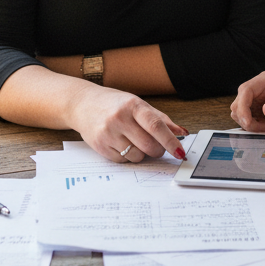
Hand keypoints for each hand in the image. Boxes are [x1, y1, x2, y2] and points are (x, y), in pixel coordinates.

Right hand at [68, 85, 186, 161]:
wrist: (82, 104)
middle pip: (149, 145)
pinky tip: (120, 143)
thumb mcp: (138, 105)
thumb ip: (161, 119)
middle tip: (156, 146)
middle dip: (158, 150)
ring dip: (142, 154)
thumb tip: (182, 133)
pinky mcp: (100, 146)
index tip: (180, 153)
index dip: (171, 141)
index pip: (156, 126)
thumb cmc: (114, 104)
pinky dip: (127, 156)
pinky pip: (124, 161)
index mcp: (133, 105)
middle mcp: (120, 118)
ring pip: (137, 156)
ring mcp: (108, 133)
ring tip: (133, 141)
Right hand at [230, 72, 264, 131]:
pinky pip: (248, 118)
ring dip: (252, 123)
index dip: (243, 108)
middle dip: (247, 119)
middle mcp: (259, 87)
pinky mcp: (258, 107)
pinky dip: (256, 125)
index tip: (248, 123)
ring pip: (241, 112)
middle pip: (239, 102)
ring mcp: (258, 97)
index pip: (245, 91)